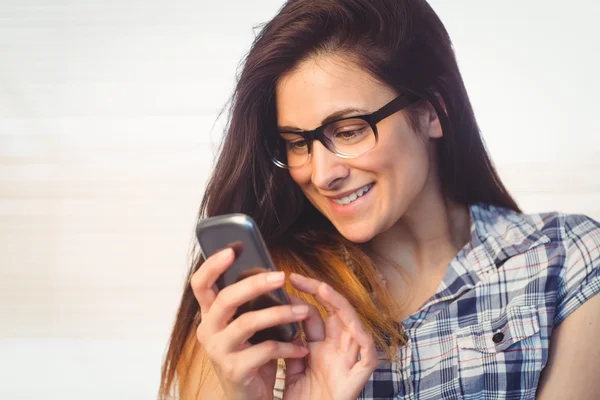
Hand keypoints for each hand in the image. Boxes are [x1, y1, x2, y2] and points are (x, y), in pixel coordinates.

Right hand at [191, 248, 309, 399]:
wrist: (246, 396)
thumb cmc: (249, 354)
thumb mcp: (245, 326)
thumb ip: (249, 303)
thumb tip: (270, 272)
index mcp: (210, 315)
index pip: (200, 284)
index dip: (213, 265)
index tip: (233, 249)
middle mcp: (208, 330)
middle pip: (226, 298)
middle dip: (255, 284)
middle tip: (280, 277)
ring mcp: (219, 351)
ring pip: (248, 322)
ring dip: (280, 313)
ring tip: (304, 311)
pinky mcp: (234, 370)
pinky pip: (265, 350)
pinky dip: (287, 346)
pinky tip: (301, 347)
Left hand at [283, 273, 378, 399]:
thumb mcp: (289, 367)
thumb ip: (288, 344)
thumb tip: (275, 315)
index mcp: (320, 347)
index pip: (316, 314)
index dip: (303, 297)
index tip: (286, 282)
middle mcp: (336, 350)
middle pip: (336, 313)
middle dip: (320, 292)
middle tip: (297, 278)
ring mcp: (348, 362)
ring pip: (354, 326)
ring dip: (341, 306)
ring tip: (323, 290)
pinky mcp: (358, 378)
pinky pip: (368, 355)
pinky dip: (363, 339)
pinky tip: (352, 326)